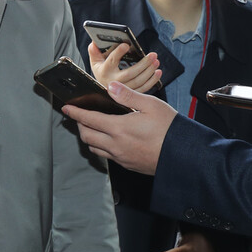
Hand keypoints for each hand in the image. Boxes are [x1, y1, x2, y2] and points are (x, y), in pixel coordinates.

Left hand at [62, 81, 176, 174]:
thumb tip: (110, 87)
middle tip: (79, 115)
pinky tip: (108, 139)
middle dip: (79, 125)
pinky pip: (107, 156)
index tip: (66, 108)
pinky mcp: (128, 165)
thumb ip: (128, 95)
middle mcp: (116, 146)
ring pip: (94, 148)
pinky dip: (101, 146)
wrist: (184, 155)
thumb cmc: (170, 128)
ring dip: (89, 137)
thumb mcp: (151, 105)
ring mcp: (121, 157)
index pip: (89, 120)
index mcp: (120, 129)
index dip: (75, 113)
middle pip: (87, 136)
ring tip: (91, 126)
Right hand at [88, 42, 161, 92]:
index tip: (126, 45)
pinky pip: (143, 89)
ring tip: (156, 61)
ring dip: (149, 71)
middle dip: (143, 64)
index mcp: (104, 71)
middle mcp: (113, 82)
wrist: (103, 90)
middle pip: (129, 73)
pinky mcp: (130, 95)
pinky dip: (152, 81)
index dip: (118, 53)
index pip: (111, 61)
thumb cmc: (102, 71)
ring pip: (138, 82)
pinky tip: (158, 72)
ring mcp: (122, 90)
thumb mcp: (95, 62)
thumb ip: (94, 52)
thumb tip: (94, 43)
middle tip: (153, 55)